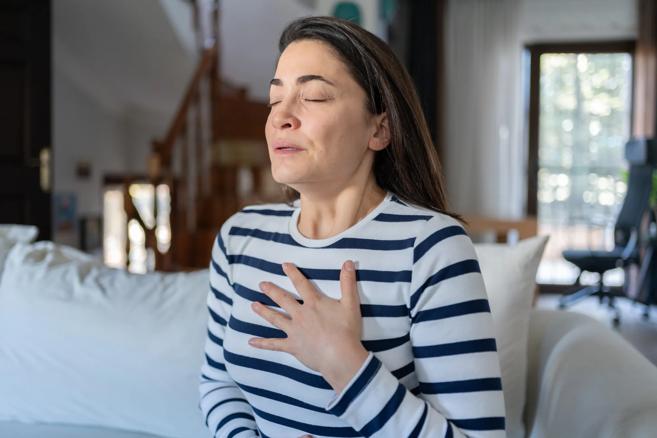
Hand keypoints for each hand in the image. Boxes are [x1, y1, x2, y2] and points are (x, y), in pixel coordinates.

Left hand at [249, 260, 368, 393]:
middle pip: (283, 300)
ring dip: (264, 311)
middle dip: (272, 291)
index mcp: (314, 304)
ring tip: (253, 305)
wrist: (340, 356)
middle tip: (261, 284)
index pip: (301, 284)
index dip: (293, 273)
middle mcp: (301, 315)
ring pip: (275, 319)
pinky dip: (263, 344)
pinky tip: (251, 342)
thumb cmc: (346, 330)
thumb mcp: (350, 304)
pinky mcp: (293, 346)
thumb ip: (348, 282)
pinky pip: (275, 345)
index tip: (284, 265)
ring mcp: (294, 331)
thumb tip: (348, 262)